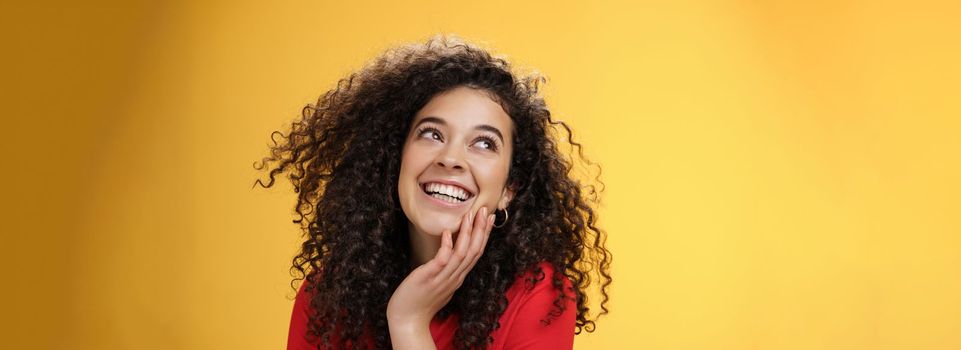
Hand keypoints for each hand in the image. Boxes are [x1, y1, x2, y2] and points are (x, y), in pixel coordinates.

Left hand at [386, 207, 494, 327]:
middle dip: (481, 229)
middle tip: (486, 211)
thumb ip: (447, 269)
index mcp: (458, 277)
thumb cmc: (420, 301)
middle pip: (474, 251)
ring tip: (470, 215)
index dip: (484, 235)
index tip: (490, 218)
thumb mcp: (439, 283)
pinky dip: (446, 245)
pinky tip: (447, 232)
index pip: (476, 253)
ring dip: (467, 233)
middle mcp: (454, 277)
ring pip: (462, 253)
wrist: (408, 320)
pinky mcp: (429, 278)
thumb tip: (449, 253)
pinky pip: (442, 260)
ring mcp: (443, 278)